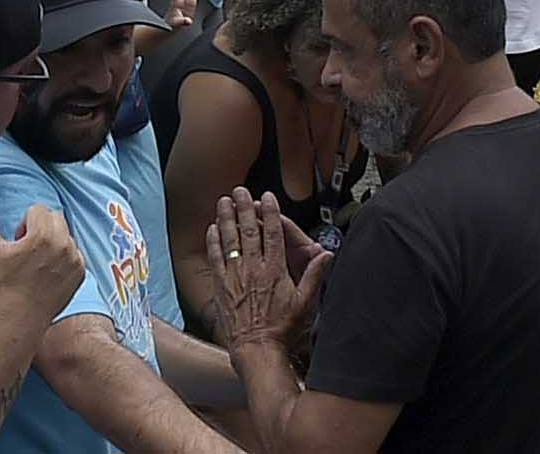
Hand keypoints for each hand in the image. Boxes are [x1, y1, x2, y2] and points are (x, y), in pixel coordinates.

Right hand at [0, 197, 84, 321]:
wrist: (19, 316)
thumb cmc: (3, 283)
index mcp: (43, 234)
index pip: (37, 210)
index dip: (24, 225)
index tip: (17, 242)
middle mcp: (63, 243)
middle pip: (54, 218)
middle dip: (40, 228)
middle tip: (27, 251)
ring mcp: (75, 257)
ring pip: (65, 235)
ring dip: (53, 242)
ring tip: (37, 264)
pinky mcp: (81, 271)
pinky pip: (75, 253)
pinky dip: (64, 258)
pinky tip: (48, 274)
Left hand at [209, 189, 329, 352]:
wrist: (256, 348)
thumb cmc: (282, 328)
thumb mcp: (305, 302)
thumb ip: (314, 275)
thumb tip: (326, 253)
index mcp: (275, 270)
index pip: (273, 233)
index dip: (271, 212)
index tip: (267, 197)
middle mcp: (253, 269)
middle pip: (249, 231)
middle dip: (245, 208)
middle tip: (240, 190)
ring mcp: (235, 277)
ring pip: (229, 241)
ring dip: (226, 219)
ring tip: (224, 201)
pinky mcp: (221, 287)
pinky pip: (216, 259)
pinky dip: (214, 242)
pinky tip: (213, 229)